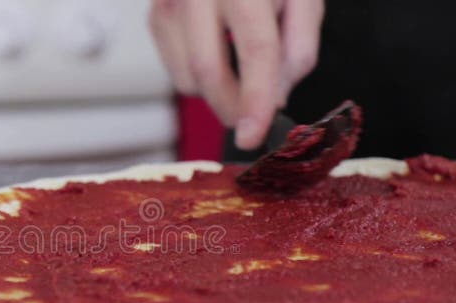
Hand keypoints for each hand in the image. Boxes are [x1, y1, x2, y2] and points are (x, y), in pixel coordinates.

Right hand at [149, 0, 323, 148]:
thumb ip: (299, 43)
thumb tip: (276, 95)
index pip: (254, 48)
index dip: (257, 98)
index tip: (255, 135)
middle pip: (208, 71)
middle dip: (232, 108)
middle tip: (252, 119)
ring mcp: (170, 1)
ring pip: (187, 77)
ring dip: (216, 91)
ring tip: (238, 67)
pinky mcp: (155, 14)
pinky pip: (175, 69)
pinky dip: (198, 75)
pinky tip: (216, 51)